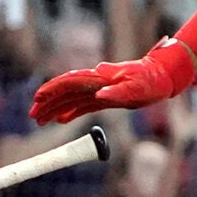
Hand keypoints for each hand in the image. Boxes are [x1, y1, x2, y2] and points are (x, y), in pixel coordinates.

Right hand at [31, 38, 196, 121]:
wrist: (163, 76)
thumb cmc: (152, 81)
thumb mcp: (137, 88)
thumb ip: (118, 92)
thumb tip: (100, 96)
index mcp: (99, 77)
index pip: (70, 82)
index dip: (53, 90)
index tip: (38, 99)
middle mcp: (95, 82)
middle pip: (66, 91)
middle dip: (48, 102)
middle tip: (32, 116)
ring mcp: (99, 89)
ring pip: (72, 99)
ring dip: (55, 109)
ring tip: (40, 120)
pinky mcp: (106, 97)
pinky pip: (83, 106)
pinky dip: (71, 112)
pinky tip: (61, 120)